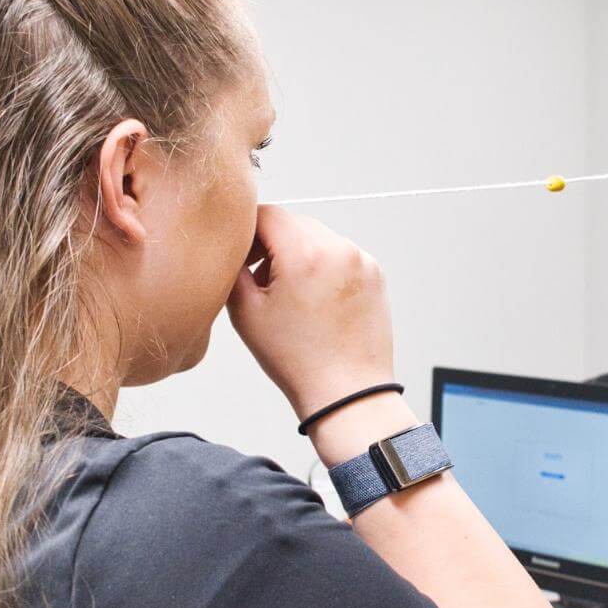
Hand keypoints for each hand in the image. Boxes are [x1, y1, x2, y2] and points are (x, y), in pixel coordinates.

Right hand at [226, 205, 396, 419]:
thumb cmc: (298, 360)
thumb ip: (234, 269)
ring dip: (298, 254)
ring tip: (289, 295)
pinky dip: (323, 267)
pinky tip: (314, 301)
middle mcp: (339, 248)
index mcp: (305, 253)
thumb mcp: (246, 313)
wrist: (346, 392)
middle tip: (260, 279)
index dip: (246, 232)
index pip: (266, 214)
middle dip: (272, 244)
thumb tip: (233, 248)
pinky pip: (340, 255)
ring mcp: (361, 260)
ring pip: (318, 238)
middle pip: (294, 223)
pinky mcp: (375, 274)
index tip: (240, 256)